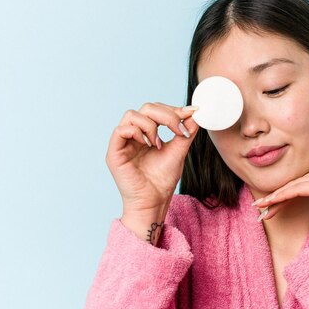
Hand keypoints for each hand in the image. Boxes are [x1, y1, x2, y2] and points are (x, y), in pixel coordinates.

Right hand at [105, 102, 199, 224]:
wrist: (155, 201)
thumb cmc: (163, 179)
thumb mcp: (179, 150)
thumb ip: (185, 132)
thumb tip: (194, 113)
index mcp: (147, 133)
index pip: (157, 110)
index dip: (173, 109)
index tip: (190, 113)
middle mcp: (134, 135)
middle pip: (146, 108)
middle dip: (166, 115)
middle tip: (178, 130)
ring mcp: (123, 143)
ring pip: (131, 115)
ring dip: (151, 125)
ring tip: (159, 144)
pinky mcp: (114, 153)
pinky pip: (120, 130)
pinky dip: (137, 132)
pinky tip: (149, 145)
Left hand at [253, 164, 308, 236]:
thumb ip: (301, 193)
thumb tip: (277, 192)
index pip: (299, 181)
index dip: (281, 193)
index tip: (265, 203)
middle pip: (296, 183)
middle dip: (276, 196)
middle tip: (259, 206)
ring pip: (295, 186)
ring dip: (276, 197)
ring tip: (262, 206)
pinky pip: (298, 189)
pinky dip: (283, 196)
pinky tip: (272, 202)